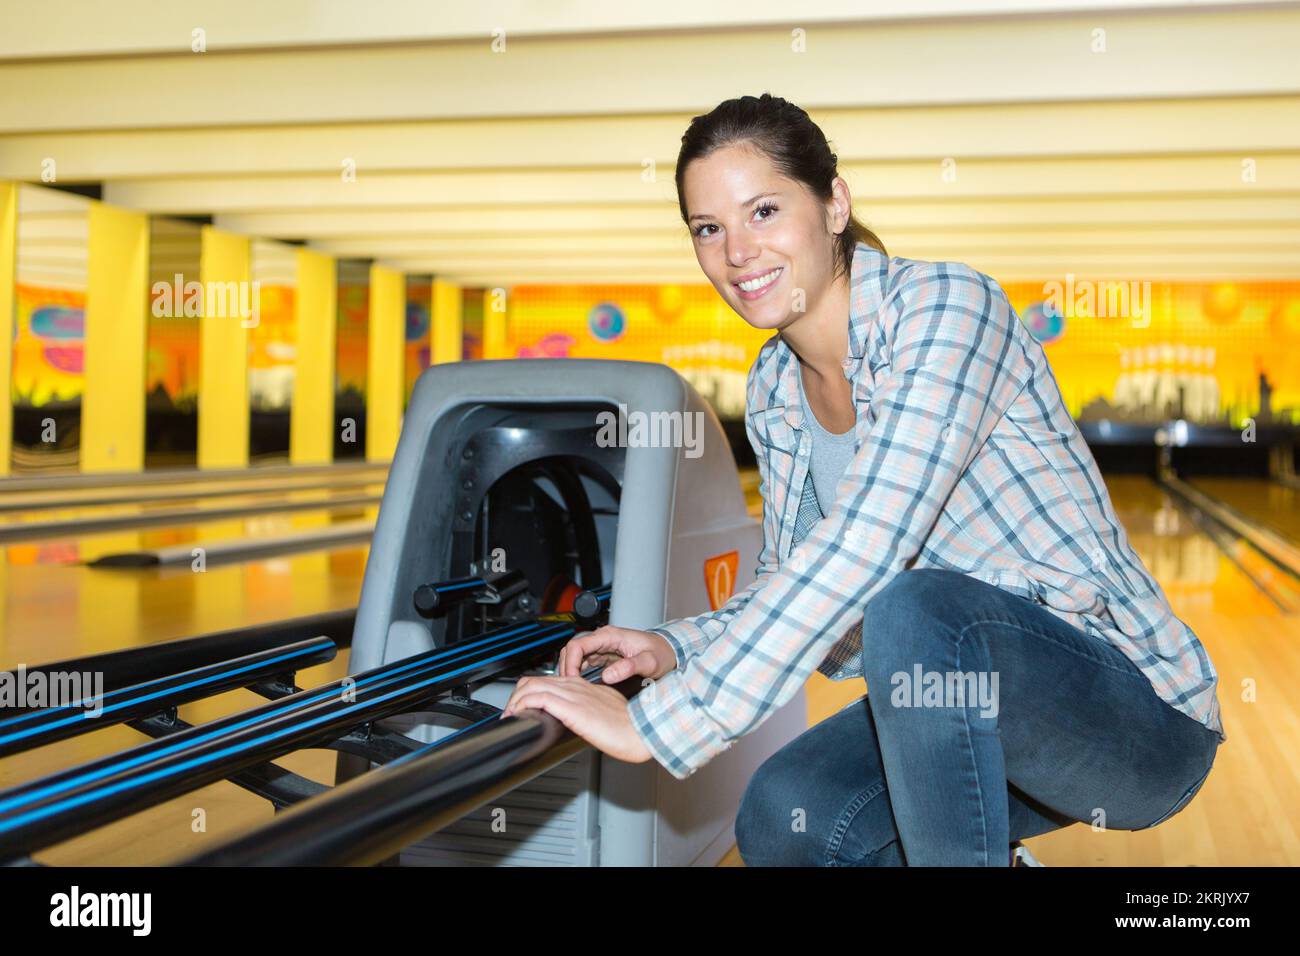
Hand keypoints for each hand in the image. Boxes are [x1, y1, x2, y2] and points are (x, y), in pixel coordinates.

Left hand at [500, 675, 653, 764]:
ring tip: (511, 716)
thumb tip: (577, 722)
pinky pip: (538, 698)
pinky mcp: (571, 707)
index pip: (547, 681)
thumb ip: (589, 711)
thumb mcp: (606, 713)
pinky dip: (522, 705)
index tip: (522, 709)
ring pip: (532, 686)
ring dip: (516, 701)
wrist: (642, 731)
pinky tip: (519, 716)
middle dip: (517, 696)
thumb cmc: (630, 727)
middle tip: (512, 713)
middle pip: (534, 680)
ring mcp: (573, 695)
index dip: (529, 693)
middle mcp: (576, 686)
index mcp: (584, 686)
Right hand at [557, 625, 676, 682]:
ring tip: (572, 690)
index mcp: (610, 635)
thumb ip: (629, 667)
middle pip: (572, 649)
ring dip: (571, 671)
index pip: (577, 644)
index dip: (569, 662)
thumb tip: (607, 676)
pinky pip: (584, 662)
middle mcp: (603, 638)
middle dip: (566, 668)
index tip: (571, 681)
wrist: (670, 651)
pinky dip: (578, 673)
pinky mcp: (604, 655)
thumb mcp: (649, 662)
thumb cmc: (662, 653)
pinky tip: (580, 686)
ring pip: (576, 656)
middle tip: (568, 689)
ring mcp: (602, 646)